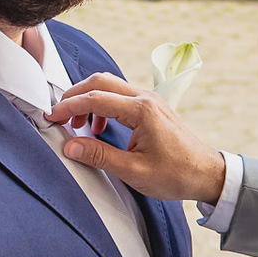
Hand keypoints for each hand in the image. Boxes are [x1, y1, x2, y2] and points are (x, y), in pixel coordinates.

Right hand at [45, 72, 225, 203]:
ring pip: (110, 86)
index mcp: (141, 110)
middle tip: (60, 116)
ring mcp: (150, 100)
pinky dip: (103, 105)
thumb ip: (99, 156)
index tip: (51, 117)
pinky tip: (99, 127)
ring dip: (89, 100)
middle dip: (75, 96)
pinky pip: (120, 96)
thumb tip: (70, 147)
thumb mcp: (133, 171)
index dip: (69, 106)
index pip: (95, 99)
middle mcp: (145, 98)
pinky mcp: (151, 107)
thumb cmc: (176, 174)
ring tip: (79, 126)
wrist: (206, 173)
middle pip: (100, 82)